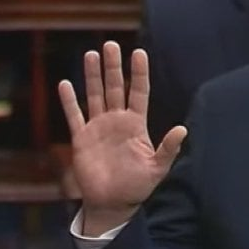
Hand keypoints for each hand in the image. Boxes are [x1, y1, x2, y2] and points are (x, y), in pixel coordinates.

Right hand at [58, 42, 186, 233]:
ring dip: (92, 75)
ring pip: (95, 95)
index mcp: (136, 125)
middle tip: (110, 44)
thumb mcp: (157, 168)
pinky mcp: (82, 139)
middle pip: (115, 87)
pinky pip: (74, 116)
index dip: (139, 73)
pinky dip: (69, 101)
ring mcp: (98, 128)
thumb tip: (182, 129)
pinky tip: (65, 84)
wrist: (113, 204)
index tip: (139, 52)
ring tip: (91, 54)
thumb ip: (168, 149)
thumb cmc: (137, 187)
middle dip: (113, 66)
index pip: (139, 92)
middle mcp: (117, 121)